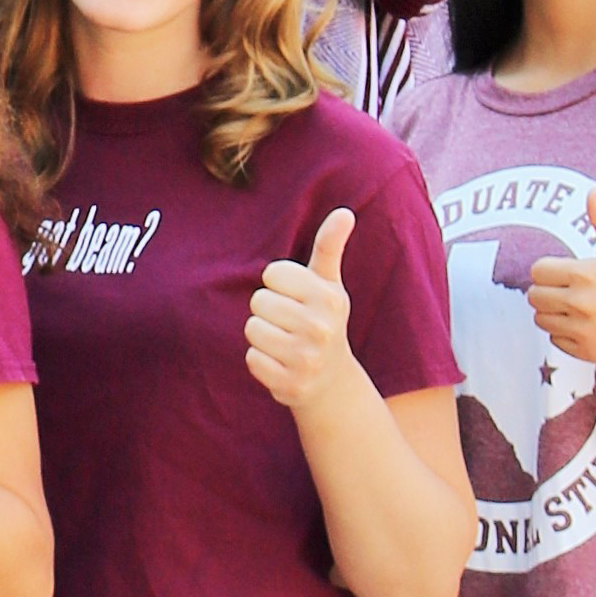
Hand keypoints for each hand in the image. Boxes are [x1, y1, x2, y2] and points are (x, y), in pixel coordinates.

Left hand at [246, 208, 369, 410]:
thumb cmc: (322, 319)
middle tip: (290, 323)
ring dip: (262, 335)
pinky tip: (282, 363)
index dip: (278, 284)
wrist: (332, 380)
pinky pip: (252, 359)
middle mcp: (321, 328)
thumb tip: (344, 212)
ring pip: (252, 330)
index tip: (296, 298)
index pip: (272, 274)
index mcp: (330, 298)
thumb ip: (329, 246)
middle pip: (259, 301)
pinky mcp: (291, 385)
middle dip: (268, 310)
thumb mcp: (328, 283)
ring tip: (285, 341)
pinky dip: (261, 361)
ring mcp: (307, 359)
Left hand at [525, 197, 595, 368]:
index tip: (562, 274)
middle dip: (548, 292)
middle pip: (534, 296)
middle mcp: (581, 303)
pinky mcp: (588, 351)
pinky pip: (556, 340)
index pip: (538, 271)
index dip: (548, 271)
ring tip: (579, 308)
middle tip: (569, 292)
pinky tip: (589, 326)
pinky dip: (567, 335)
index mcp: (587, 274)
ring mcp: (583, 329)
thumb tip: (592, 192)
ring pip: (541, 319)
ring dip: (554, 313)